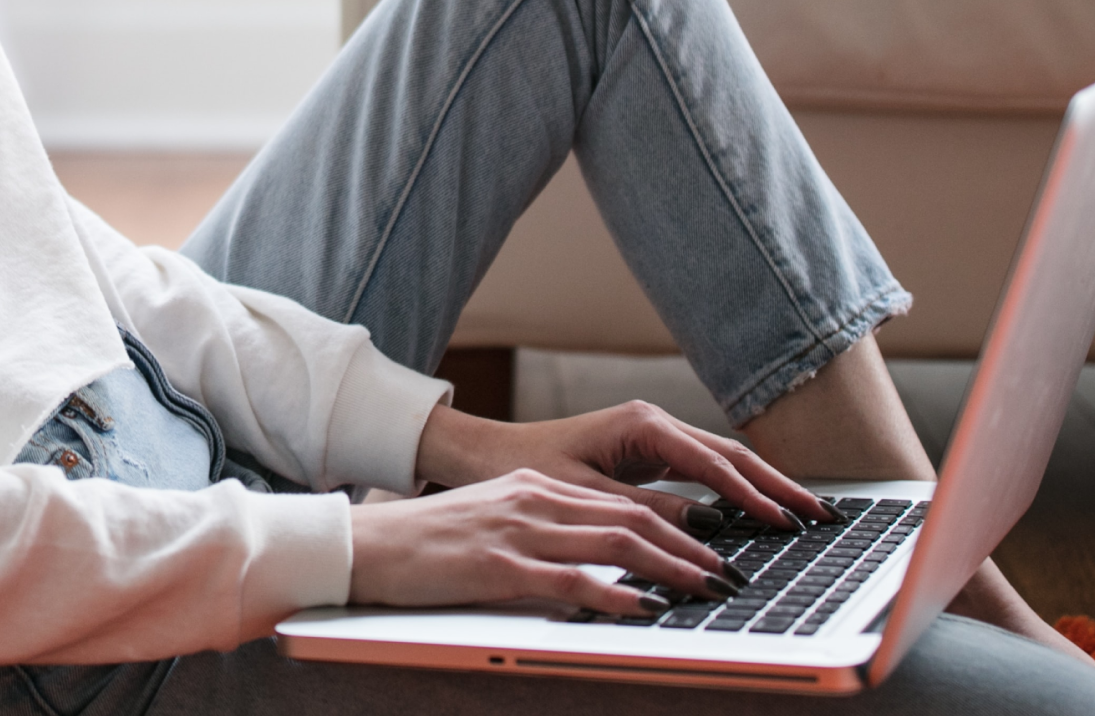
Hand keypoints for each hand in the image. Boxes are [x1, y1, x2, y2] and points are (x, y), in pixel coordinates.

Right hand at [346, 469, 739, 615]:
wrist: (364, 545)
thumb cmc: (425, 544)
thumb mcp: (493, 524)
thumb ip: (543, 534)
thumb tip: (595, 561)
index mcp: (536, 487)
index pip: (623, 503)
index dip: (676, 525)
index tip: (713, 549)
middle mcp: (535, 499)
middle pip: (632, 519)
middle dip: (690, 547)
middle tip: (730, 573)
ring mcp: (518, 531)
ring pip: (614, 543)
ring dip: (670, 568)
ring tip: (708, 589)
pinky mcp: (498, 566)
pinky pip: (571, 579)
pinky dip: (616, 593)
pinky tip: (646, 607)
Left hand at [412, 402, 836, 536]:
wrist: (490, 454)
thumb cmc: (527, 469)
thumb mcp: (586, 496)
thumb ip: (646, 511)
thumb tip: (706, 529)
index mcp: (642, 425)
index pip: (713, 464)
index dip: (752, 496)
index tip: (784, 522)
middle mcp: (655, 423)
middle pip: (731, 455)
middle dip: (777, 485)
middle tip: (820, 514)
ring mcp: (655, 435)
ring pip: (723, 461)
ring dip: (763, 486)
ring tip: (805, 513)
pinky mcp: (651, 451)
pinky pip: (705, 470)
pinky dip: (736, 489)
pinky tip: (760, 510)